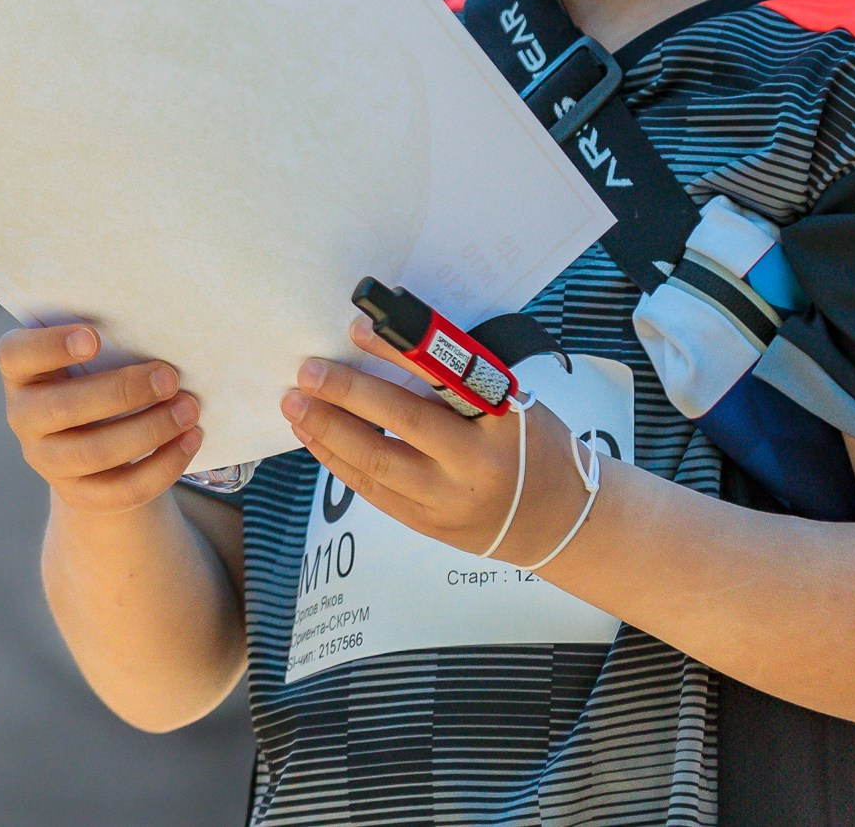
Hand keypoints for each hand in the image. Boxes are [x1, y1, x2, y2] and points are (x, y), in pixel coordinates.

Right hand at [0, 323, 203, 513]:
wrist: (93, 439)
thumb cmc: (97, 375)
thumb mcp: (92, 357)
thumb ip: (111, 344)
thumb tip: (163, 337)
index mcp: (21, 371)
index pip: (15, 355)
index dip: (51, 346)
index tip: (95, 338)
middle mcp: (23, 416)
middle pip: (63, 407)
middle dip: (123, 392)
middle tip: (170, 379)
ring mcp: (46, 460)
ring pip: (94, 452)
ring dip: (150, 430)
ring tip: (189, 409)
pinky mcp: (78, 494)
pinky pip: (121, 489)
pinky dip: (163, 465)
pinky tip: (190, 440)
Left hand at [281, 317, 585, 563]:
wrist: (559, 520)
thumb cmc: (535, 445)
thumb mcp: (512, 403)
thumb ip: (457, 382)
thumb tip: (387, 342)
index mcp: (502, 421)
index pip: (444, 378)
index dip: (397, 352)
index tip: (357, 328)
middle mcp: (474, 465)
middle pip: (401, 425)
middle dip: (346, 396)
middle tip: (307, 372)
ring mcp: (448, 502)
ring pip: (376, 465)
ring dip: (329, 432)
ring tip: (295, 404)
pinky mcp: (427, 526)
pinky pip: (372, 492)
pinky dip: (339, 462)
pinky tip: (315, 438)